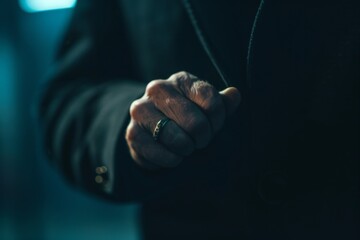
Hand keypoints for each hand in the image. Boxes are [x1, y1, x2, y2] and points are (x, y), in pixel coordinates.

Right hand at [125, 71, 240, 168]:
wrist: (150, 128)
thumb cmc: (184, 116)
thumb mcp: (205, 107)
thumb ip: (221, 103)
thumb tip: (235, 94)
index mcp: (181, 80)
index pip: (211, 100)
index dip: (218, 120)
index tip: (214, 127)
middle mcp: (158, 89)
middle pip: (196, 123)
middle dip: (203, 138)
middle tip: (199, 141)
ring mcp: (141, 110)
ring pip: (178, 139)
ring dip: (187, 150)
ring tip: (186, 147)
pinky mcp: (132, 133)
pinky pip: (162, 155)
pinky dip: (172, 160)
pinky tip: (173, 155)